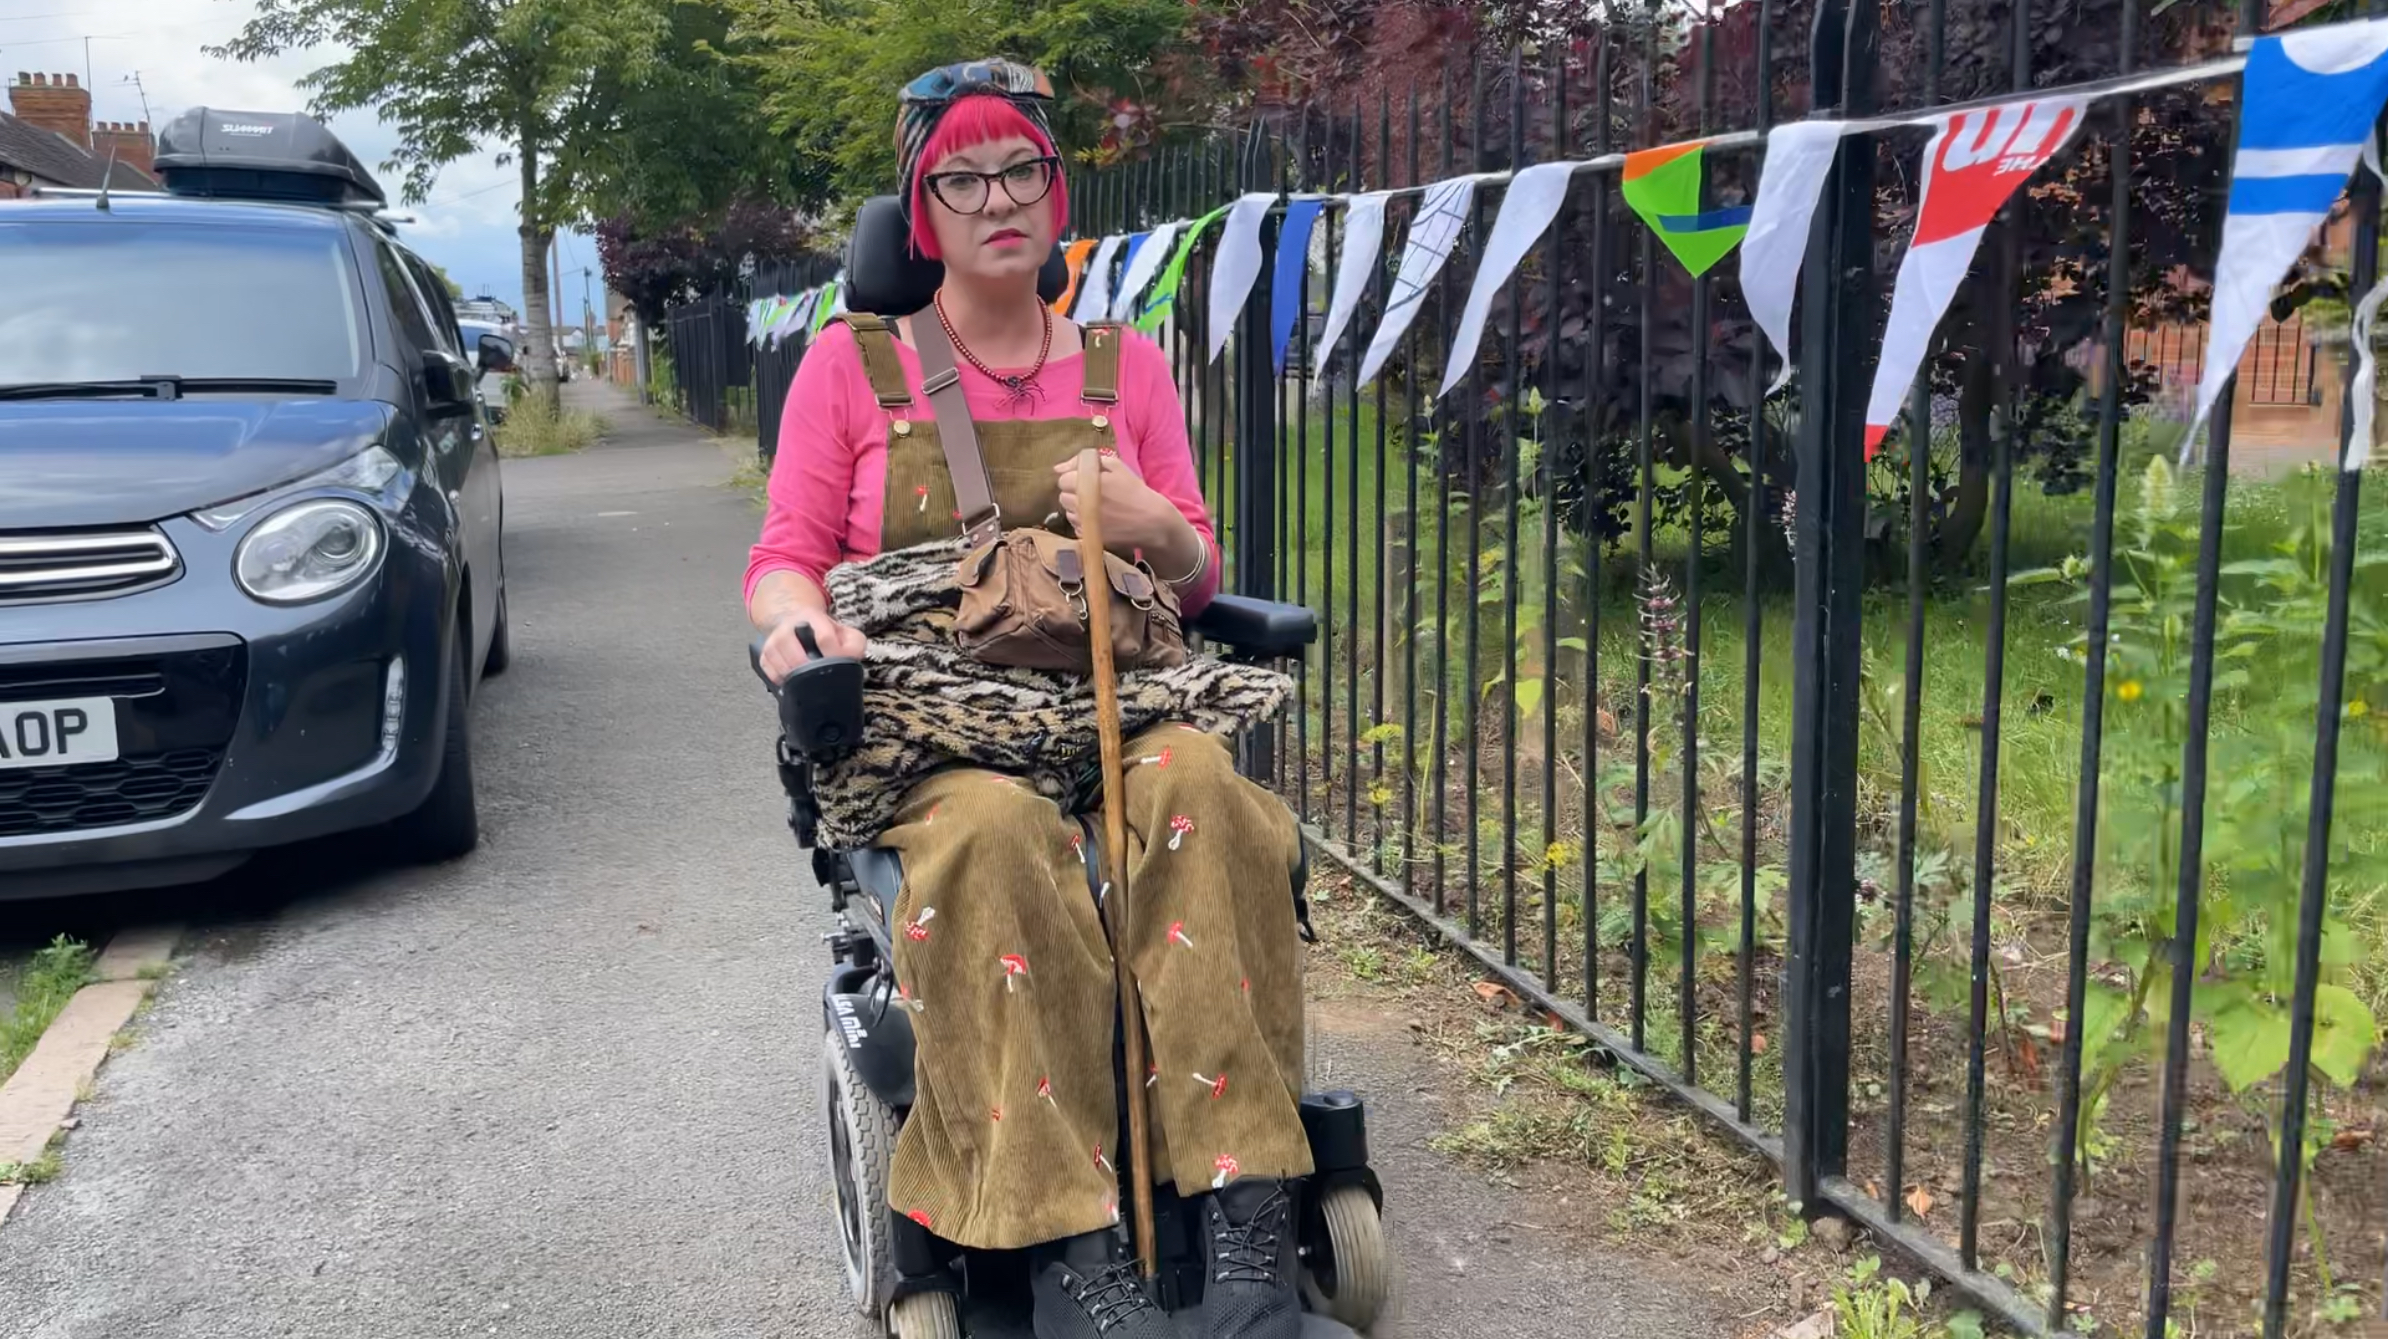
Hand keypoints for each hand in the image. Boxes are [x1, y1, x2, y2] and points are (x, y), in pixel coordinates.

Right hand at [758, 613, 866, 683]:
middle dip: (810, 669)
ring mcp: (774, 639)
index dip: (833, 655)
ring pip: (780, 662)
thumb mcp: (847, 634)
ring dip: (794, 676)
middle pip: (796, 654)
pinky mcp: (765, 652)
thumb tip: (848, 659)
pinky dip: (780, 678)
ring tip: (806, 680)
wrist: (800, 625)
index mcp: (812, 616)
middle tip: (819, 677)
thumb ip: (855, 645)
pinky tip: (791, 680)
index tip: (838, 666)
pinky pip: (769, 670)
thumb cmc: (827, 634)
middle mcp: (789, 625)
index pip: (824, 637)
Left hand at [1054, 452, 1195, 564]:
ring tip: (1098, 508)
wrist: (1153, 521)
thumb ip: (1084, 461)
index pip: (1063, 479)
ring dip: (1078, 509)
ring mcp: (1085, 522)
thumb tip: (1057, 468)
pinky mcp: (1090, 537)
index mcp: (1087, 482)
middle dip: (1074, 494)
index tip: (1088, 481)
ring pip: (1068, 513)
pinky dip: (1084, 523)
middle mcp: (1082, 503)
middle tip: (1093, 494)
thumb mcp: (1116, 466)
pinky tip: (1100, 520)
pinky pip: (1076, 528)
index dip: (1075, 479)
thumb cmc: (1135, 491)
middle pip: (1063, 497)